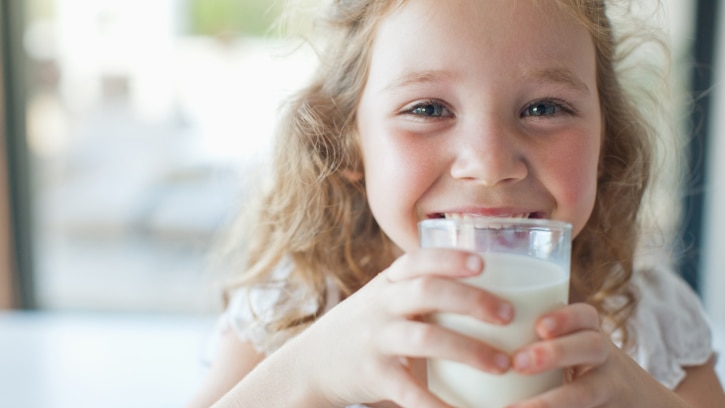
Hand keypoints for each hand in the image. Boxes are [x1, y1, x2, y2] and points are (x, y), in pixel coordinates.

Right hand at [288, 248, 514, 407]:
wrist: (311, 365)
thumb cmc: (364, 329)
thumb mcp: (383, 300)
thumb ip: (420, 291)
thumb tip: (484, 286)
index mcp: (388, 283)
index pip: (418, 260)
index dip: (450, 258)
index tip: (484, 263)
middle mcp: (380, 306)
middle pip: (427, 292)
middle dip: (471, 300)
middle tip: (509, 315)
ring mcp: (375, 340)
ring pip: (425, 339)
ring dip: (468, 350)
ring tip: (502, 364)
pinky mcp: (373, 375)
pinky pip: (410, 391)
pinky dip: (439, 404)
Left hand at [507, 303, 685, 407]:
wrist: (638, 406)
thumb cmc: (577, 372)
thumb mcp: (563, 351)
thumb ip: (522, 342)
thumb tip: (446, 332)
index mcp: (586, 335)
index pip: (585, 316)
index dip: (565, 317)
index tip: (539, 326)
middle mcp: (604, 360)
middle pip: (592, 347)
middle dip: (556, 353)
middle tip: (518, 362)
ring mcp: (610, 388)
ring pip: (590, 391)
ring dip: (553, 400)